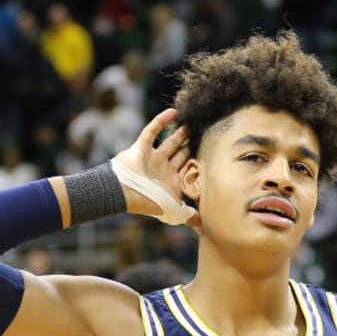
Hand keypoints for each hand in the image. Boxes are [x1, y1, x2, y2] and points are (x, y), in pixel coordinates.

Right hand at [111, 107, 195, 224]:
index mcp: (172, 184)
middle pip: (180, 156)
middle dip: (190, 147)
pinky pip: (152, 130)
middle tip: (204, 135)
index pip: (188, 171)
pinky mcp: (141, 147)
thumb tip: (204, 224)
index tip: (213, 154)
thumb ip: (190, 216)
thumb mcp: (175, 211)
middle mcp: (163, 170)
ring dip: (180, 134)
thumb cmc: (150, 203)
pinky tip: (173, 112)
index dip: (199, 164)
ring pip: (169, 143)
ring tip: (191, 125)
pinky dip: (161, 121)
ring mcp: (152, 158)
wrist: (123, 193)